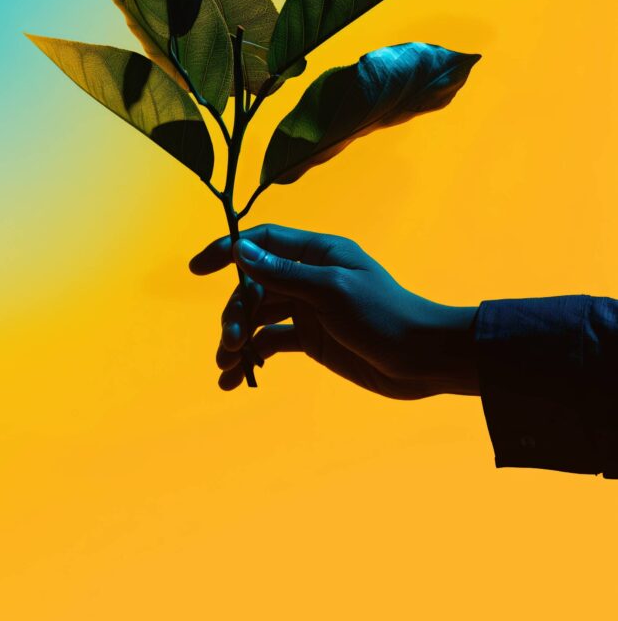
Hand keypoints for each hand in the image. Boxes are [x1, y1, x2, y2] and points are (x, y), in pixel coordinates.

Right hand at [189, 224, 479, 397]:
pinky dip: (252, 357)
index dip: (228, 251)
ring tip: (227, 367)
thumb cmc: (384, 315)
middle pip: (253, 286)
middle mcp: (308, 277)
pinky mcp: (311, 339)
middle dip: (235, 312)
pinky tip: (235, 378)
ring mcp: (308, 309)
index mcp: (317, 253)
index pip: (262, 242)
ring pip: (258, 317)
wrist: (422, 358)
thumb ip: (283, 273)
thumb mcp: (331, 291)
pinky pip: (271, 343)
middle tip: (231, 343)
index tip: (197, 269)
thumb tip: (241, 250)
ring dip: (238, 339)